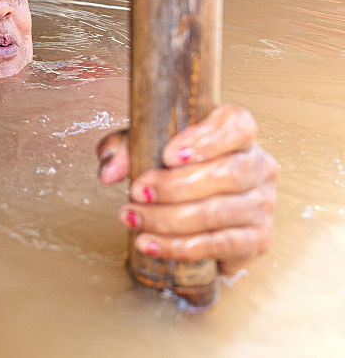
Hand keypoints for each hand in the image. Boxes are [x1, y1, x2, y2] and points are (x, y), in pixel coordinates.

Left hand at [96, 105, 277, 273]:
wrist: (191, 206)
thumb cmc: (173, 167)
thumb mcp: (145, 146)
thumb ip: (125, 149)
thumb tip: (109, 170)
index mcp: (238, 133)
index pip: (237, 126)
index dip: (206, 139)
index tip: (169, 155)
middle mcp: (259, 166)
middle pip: (227, 174)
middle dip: (174, 186)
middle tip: (138, 192)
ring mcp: (262, 204)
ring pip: (218, 212)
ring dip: (168, 219)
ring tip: (133, 217)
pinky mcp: (258, 239)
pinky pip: (219, 244)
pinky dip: (179, 246)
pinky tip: (149, 242)